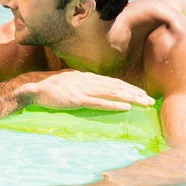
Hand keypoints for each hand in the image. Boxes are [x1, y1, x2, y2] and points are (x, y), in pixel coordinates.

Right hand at [25, 70, 154, 110]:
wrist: (35, 88)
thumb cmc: (50, 87)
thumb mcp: (69, 82)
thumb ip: (82, 85)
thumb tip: (92, 89)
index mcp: (87, 77)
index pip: (113, 82)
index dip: (128, 87)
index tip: (141, 93)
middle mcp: (88, 81)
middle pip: (117, 86)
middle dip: (135, 93)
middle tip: (150, 100)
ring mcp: (84, 90)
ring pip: (112, 93)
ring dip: (130, 98)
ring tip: (144, 103)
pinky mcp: (77, 100)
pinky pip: (99, 103)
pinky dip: (113, 105)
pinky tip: (125, 108)